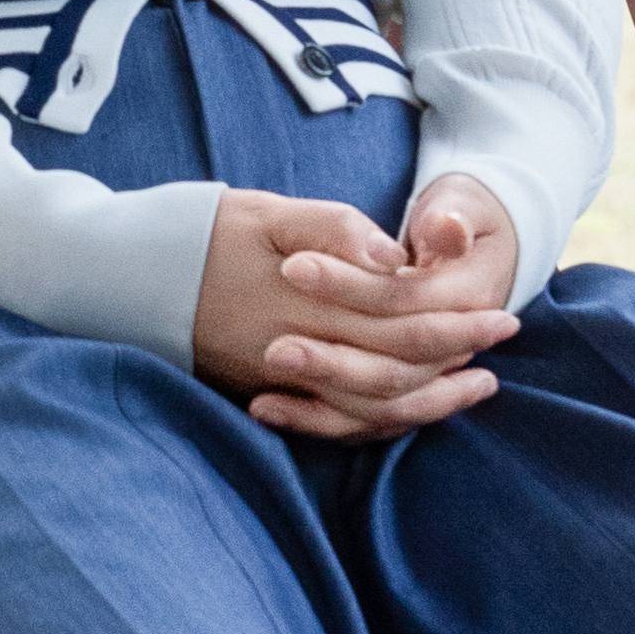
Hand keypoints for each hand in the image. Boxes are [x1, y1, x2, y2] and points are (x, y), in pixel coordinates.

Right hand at [189, 179, 521, 441]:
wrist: (131, 279)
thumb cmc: (206, 233)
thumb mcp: (268, 212)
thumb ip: (333, 228)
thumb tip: (391, 257)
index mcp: (305, 301)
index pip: (398, 320)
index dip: (453, 318)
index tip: (497, 309)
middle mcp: (298, 350)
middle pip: (395, 367)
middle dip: (456, 355)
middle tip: (503, 337)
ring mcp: (283, 380)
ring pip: (372, 406)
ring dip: (431, 397)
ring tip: (476, 384)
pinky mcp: (270, 393)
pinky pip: (337, 422)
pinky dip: (384, 419)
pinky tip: (414, 405)